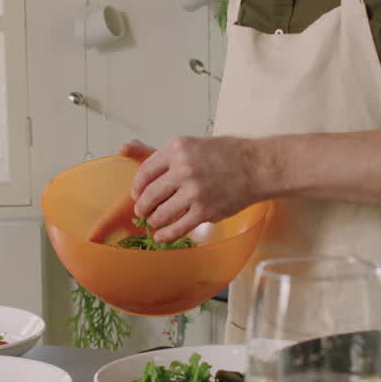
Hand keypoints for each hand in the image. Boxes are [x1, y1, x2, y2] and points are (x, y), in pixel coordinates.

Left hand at [130, 136, 264, 242]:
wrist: (257, 167)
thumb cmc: (226, 154)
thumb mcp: (190, 145)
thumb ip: (157, 151)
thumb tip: (123, 149)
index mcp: (177, 149)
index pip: (145, 172)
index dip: (137, 187)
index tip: (137, 195)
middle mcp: (183, 169)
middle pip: (150, 195)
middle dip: (143, 208)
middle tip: (142, 212)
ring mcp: (194, 192)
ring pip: (160, 214)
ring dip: (154, 221)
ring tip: (155, 222)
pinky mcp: (204, 212)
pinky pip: (177, 228)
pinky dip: (166, 235)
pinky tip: (161, 236)